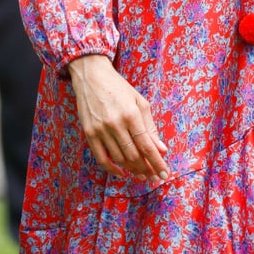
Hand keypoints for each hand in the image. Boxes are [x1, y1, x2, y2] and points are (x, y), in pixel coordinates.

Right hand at [69, 55, 168, 180]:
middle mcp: (115, 123)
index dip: (157, 162)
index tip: (164, 174)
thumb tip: (161, 149)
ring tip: (142, 175)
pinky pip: (101, 158)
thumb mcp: (139, 102)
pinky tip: (122, 173)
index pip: (147, 146)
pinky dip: (112, 169)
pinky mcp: (89, 133)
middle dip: (146, 169)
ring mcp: (100, 129)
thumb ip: (150, 127)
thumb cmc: (119, 88)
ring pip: (119, 158)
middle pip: (134, 155)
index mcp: (131, 114)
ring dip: (132, 170)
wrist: (92, 76)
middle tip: (154, 177)